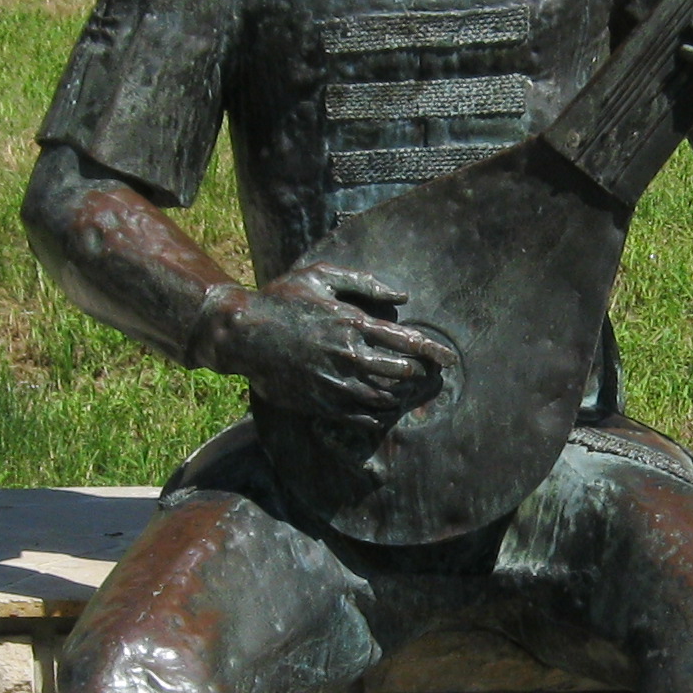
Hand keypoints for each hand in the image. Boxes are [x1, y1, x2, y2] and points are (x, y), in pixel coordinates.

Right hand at [196, 266, 454, 424]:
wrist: (243, 333)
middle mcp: (348, 356)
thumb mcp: (321, 276)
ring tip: (412, 393)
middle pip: (402, 372)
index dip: (434, 352)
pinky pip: (361, 416)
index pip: (408, 342)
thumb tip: (401, 297)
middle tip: (433, 377)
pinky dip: (380, 415)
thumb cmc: (281, 299)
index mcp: (353, 323)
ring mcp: (335, 382)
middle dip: (423, 376)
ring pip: (385, 397)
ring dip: (404, 397)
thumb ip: (364, 283)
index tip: (449, 359)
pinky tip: (386, 410)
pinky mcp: (321, 402)